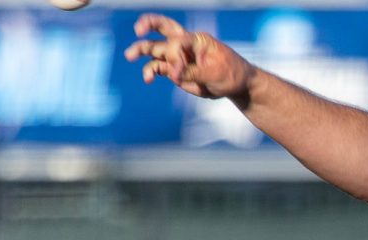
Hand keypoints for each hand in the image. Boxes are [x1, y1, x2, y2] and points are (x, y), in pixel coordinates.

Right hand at [124, 13, 253, 100]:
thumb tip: (173, 74)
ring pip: (156, 49)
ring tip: (129, 56)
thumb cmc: (231, 74)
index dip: (175, 57)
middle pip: (163, 28)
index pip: (178, 41)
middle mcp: (186, 45)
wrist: (237, 85)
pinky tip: (148, 79)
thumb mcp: (215, 73)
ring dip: (141, 50)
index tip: (180, 74)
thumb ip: (192, 72)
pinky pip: (158, 67)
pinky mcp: (176, 70)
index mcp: (198, 40)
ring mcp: (179, 57)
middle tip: (138, 29)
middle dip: (148, 25)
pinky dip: (151, 71)